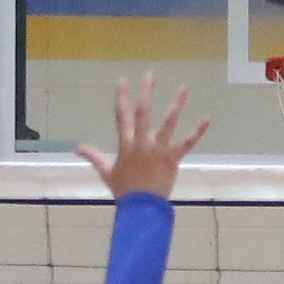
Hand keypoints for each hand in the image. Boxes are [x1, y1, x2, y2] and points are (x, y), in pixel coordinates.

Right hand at [78, 74, 208, 200]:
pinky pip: (186, 143)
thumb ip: (93, 156)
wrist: (141, 208)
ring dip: (176, 104)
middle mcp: (141, 143)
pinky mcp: (172, 159)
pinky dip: (197, 131)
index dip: (122, 97)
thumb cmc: (124, 191)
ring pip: (167, 123)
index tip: (123, 80)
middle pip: (142, 113)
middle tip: (150, 75)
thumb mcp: (106, 173)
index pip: (122, 117)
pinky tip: (207, 118)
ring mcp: (158, 150)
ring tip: (184, 87)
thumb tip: (76, 148)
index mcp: (126, 145)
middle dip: (145, 93)